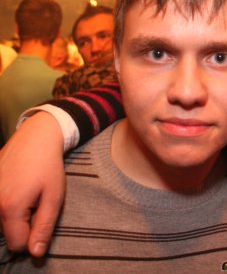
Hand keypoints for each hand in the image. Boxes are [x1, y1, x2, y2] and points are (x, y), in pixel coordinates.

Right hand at [0, 112, 65, 256]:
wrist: (35, 139)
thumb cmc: (48, 167)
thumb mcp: (54, 197)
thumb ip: (44, 227)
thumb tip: (36, 254)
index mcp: (9, 208)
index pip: (17, 244)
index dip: (32, 238)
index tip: (42, 219)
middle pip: (6, 233)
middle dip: (23, 225)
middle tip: (36, 203)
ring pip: (0, 222)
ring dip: (14, 214)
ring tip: (27, 194)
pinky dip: (6, 204)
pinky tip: (17, 189)